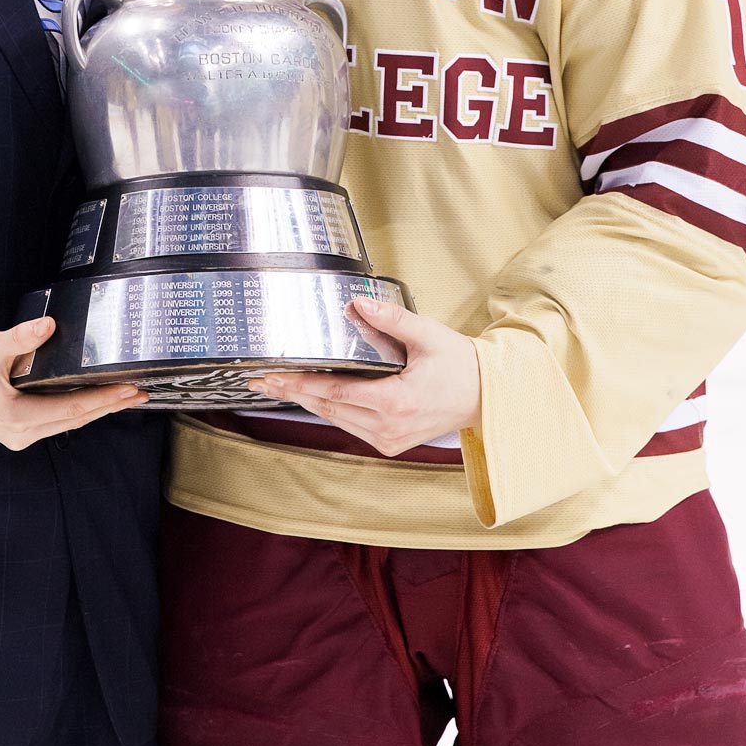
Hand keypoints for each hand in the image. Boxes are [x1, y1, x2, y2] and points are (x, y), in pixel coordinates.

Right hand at [0, 316, 146, 449]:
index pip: (71, 408)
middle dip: (109, 406)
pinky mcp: (20, 430)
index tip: (127, 389)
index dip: (102, 399)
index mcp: (17, 417)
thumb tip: (47, 325)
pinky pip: (58, 421)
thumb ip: (20, 338)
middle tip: (139, 393)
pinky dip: (80, 410)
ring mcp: (21, 435)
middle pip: (76, 419)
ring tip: (125, 396)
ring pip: (69, 423)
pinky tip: (96, 401)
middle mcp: (22, 432)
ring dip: (98, 409)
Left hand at [247, 298, 481, 457]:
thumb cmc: (459, 365)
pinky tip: (311, 395)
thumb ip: (392, 318)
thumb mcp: (428, 335)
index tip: (274, 376)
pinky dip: (329, 409)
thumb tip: (358, 302)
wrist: (485, 396)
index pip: (335, 393)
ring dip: (306, 401)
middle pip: (327, 408)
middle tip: (260, 380)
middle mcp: (388, 426)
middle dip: (292, 392)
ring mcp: (388, 439)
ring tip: (277, 386)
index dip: (300, 383)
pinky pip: (350, 425)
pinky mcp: (390, 443)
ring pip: (335, 419)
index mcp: (396, 401)